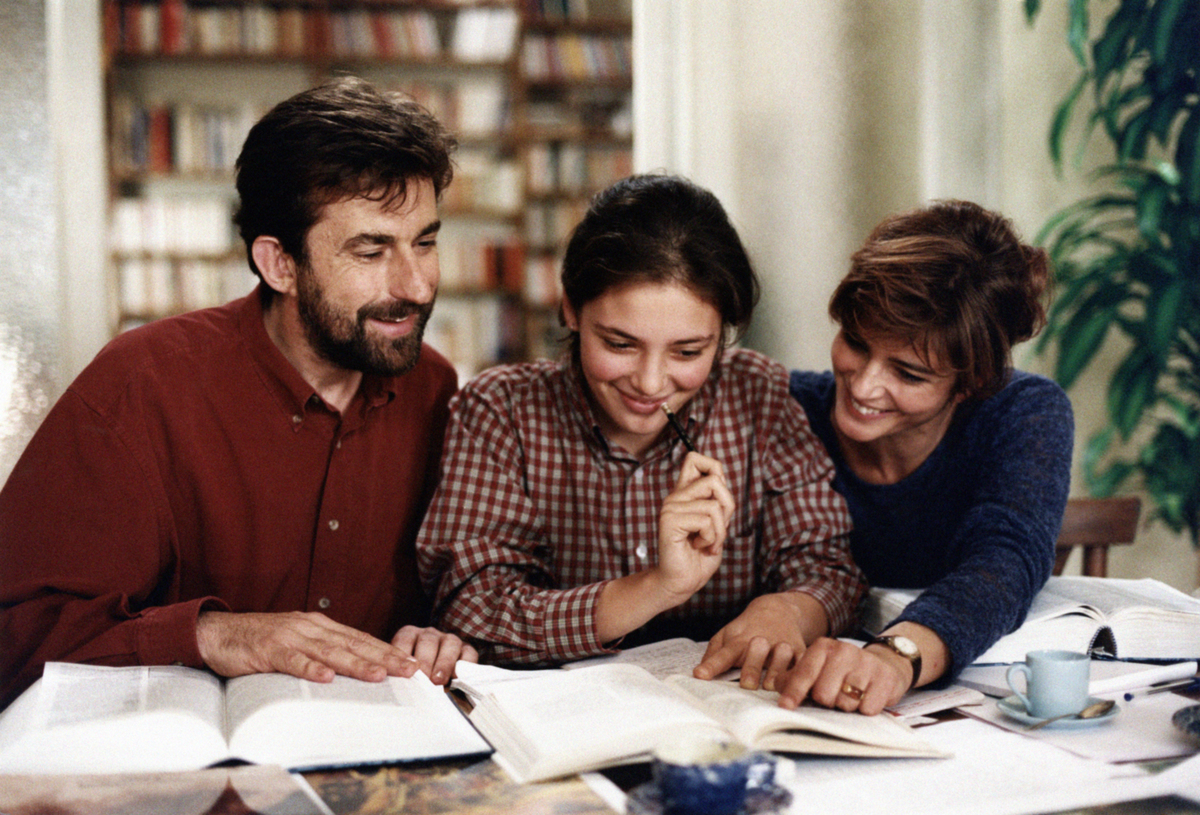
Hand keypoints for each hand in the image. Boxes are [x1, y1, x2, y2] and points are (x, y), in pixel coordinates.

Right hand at [197, 611, 419, 682]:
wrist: (217, 631)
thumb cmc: (260, 640)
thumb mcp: (298, 641)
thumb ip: (323, 650)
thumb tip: (354, 667)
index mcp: (319, 625)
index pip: (361, 638)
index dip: (387, 651)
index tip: (411, 664)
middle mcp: (309, 627)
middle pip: (353, 644)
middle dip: (384, 658)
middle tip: (409, 671)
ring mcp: (289, 637)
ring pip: (329, 651)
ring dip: (355, 663)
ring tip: (378, 675)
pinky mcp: (267, 650)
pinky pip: (292, 660)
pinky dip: (309, 668)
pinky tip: (325, 677)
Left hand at [392, 625, 478, 685]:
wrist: (434, 680)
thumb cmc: (412, 678)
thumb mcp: (400, 672)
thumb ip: (395, 673)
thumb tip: (385, 683)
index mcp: (409, 634)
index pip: (405, 639)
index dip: (404, 654)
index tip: (404, 672)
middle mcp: (429, 634)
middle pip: (428, 641)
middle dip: (425, 661)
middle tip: (422, 679)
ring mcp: (449, 640)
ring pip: (449, 644)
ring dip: (444, 663)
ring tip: (438, 680)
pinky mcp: (466, 649)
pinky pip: (468, 652)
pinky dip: (465, 664)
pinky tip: (458, 677)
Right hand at [655, 452, 734, 600]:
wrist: (681, 583)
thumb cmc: (699, 557)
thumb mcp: (717, 524)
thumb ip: (718, 502)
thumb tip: (719, 478)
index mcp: (684, 494)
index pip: (695, 459)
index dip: (713, 467)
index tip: (718, 496)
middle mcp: (675, 497)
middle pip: (714, 480)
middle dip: (727, 507)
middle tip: (717, 529)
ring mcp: (671, 508)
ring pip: (714, 505)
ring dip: (719, 530)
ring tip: (707, 543)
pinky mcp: (670, 521)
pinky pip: (706, 521)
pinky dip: (711, 539)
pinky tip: (698, 547)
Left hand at [694, 592, 822, 689]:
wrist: (778, 610)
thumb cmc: (748, 629)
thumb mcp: (727, 635)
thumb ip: (714, 653)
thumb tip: (700, 674)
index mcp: (740, 639)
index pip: (724, 653)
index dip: (712, 665)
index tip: (700, 675)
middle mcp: (762, 641)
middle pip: (756, 653)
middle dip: (751, 668)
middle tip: (747, 684)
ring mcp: (782, 645)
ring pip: (782, 657)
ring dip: (776, 672)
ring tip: (769, 686)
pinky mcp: (800, 650)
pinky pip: (802, 662)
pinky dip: (800, 673)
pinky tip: (794, 684)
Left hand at [775, 637, 910, 714]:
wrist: (883, 663)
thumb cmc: (843, 670)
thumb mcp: (818, 667)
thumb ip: (795, 678)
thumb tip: (779, 692)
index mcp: (824, 647)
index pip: (805, 674)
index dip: (794, 692)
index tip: (785, 707)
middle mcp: (845, 651)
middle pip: (824, 694)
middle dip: (827, 701)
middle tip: (834, 695)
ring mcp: (867, 663)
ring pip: (846, 703)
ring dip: (846, 706)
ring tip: (851, 694)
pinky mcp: (886, 678)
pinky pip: (868, 708)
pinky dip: (865, 709)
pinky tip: (867, 697)